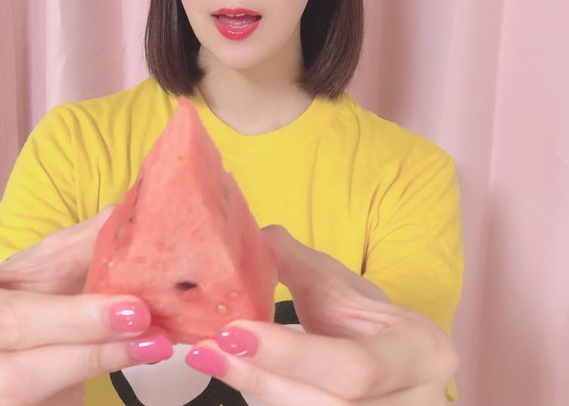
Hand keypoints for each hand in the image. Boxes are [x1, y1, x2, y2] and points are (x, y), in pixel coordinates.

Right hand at [0, 207, 172, 405]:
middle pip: (15, 375)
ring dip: (97, 374)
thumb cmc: (14, 295)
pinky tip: (129, 362)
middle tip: (153, 336)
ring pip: (29, 403)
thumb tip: (136, 214)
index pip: (7, 318)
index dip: (74, 319)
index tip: (134, 310)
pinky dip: (89, 387)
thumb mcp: (42, 264)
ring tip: (152, 347)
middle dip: (91, 354)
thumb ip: (85, 242)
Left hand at [185, 226, 456, 404]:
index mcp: (422, 353)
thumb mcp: (337, 283)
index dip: (291, 354)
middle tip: (208, 349)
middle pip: (328, 405)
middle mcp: (418, 403)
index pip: (354, 366)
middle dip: (261, 378)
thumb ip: (293, 261)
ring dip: (257, 390)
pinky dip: (266, 397)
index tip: (234, 330)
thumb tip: (246, 240)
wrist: (393, 358)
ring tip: (211, 358)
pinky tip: (236, 375)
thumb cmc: (364, 319)